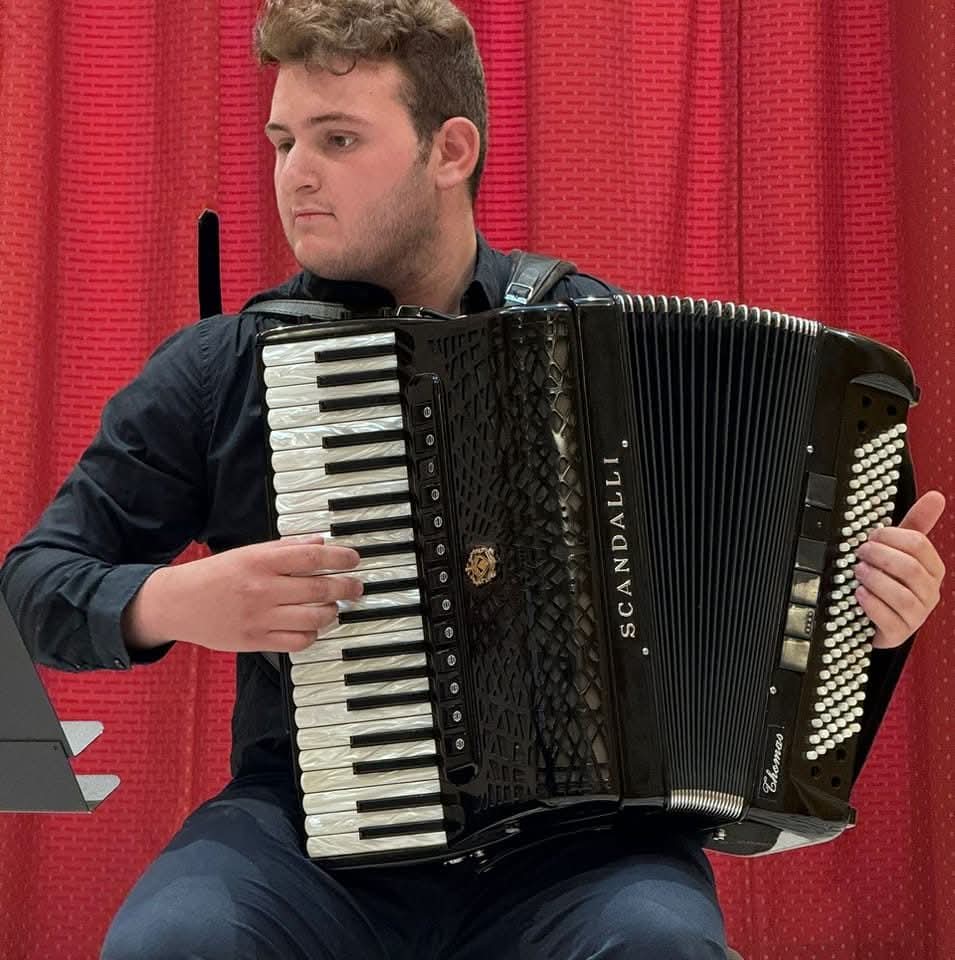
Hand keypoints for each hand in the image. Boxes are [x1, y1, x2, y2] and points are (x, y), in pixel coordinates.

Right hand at [124, 536, 362, 653]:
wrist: (178, 604)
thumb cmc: (216, 575)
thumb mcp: (249, 553)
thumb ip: (286, 548)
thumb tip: (320, 542)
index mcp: (260, 561)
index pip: (311, 557)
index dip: (339, 557)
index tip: (354, 559)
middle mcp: (262, 589)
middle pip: (319, 588)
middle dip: (346, 587)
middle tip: (356, 587)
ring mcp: (260, 617)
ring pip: (314, 617)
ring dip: (332, 611)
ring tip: (334, 606)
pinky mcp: (256, 641)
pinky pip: (298, 642)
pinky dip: (313, 634)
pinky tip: (313, 626)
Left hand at [854, 490, 945, 648]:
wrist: (876, 618)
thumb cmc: (890, 580)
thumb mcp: (900, 551)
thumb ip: (916, 524)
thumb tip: (936, 496)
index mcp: (932, 569)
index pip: (919, 545)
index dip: (891, 536)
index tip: (871, 534)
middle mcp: (929, 593)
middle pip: (910, 568)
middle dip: (880, 556)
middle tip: (860, 552)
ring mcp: (916, 616)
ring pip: (901, 595)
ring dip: (875, 579)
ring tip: (858, 571)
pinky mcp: (898, 633)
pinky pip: (888, 618)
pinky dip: (871, 603)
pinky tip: (859, 593)